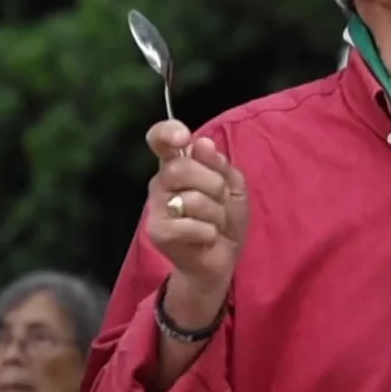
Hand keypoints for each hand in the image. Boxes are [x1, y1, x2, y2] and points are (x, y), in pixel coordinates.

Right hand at [145, 120, 249, 307]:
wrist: (221, 259)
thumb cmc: (224, 217)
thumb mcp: (234, 187)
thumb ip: (220, 165)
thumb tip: (202, 144)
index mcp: (178, 165)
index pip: (160, 138)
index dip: (168, 132)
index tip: (183, 138)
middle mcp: (161, 182)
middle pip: (181, 168)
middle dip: (214, 184)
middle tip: (222, 200)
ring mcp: (156, 208)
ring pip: (191, 199)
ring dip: (217, 213)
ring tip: (216, 223)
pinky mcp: (158, 232)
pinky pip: (192, 225)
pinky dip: (210, 232)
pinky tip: (208, 237)